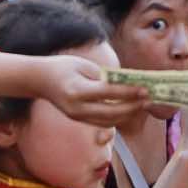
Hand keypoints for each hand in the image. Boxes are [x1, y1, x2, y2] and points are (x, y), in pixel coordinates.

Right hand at [31, 54, 147, 125]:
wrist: (38, 80)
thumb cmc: (62, 67)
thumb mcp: (84, 66)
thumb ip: (104, 76)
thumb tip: (127, 83)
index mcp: (77, 91)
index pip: (109, 93)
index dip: (129, 92)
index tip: (145, 89)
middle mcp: (77, 108)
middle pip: (111, 112)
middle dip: (132, 107)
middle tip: (149, 98)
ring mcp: (77, 116)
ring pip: (108, 121)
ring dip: (128, 114)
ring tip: (143, 104)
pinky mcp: (79, 120)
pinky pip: (102, 122)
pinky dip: (118, 117)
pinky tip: (130, 108)